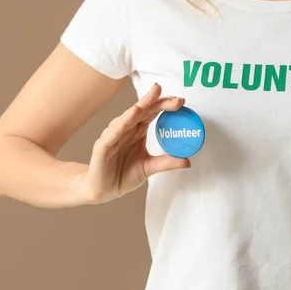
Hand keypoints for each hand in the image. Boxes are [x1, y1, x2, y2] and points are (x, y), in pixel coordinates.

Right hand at [82, 83, 189, 203]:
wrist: (103, 191)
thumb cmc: (123, 175)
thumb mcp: (149, 168)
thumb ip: (166, 163)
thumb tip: (187, 161)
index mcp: (137, 131)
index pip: (151, 113)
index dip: (165, 105)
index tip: (181, 101)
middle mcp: (125, 129)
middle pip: (142, 110)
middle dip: (157, 101)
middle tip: (175, 99)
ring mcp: (113, 135)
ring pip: (128, 117)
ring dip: (140, 107)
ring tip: (152, 98)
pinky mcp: (103, 146)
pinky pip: (113, 133)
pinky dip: (122, 123)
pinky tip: (131, 115)